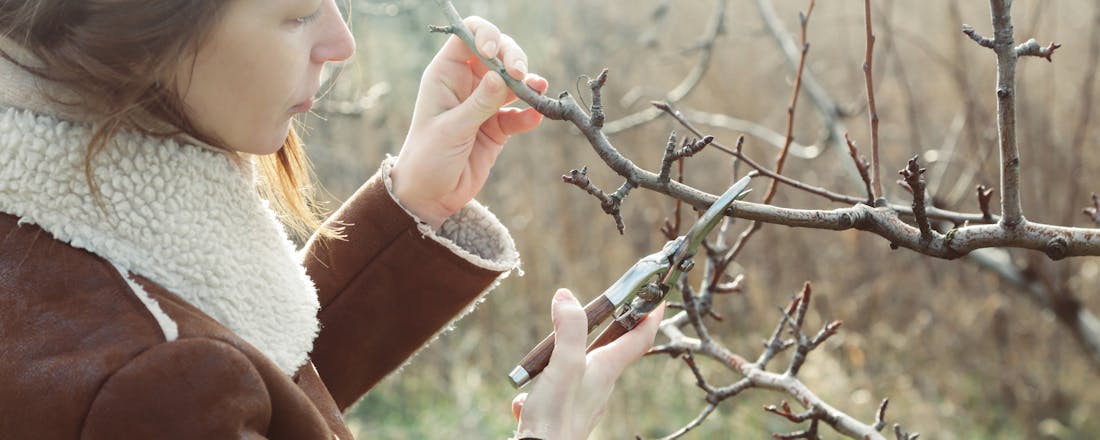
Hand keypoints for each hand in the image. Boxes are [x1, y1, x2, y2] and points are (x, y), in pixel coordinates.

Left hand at [391, 16, 548, 228]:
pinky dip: (529, 113)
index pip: (468, 37)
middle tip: (522, 75)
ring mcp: (483, 104)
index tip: (495, 54)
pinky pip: (518, 113)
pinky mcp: (497, 126)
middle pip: (498, 54)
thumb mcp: (451, 129)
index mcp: (445, 75)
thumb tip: (502, 76)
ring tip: (538, 89)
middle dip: (513, 58)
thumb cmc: (428, 159)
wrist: (430, 196)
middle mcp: (466, 84)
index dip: (486, 36)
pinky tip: (535, 117)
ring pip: (512, 81)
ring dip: (528, 83)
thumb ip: (478, 103)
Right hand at [512, 289, 664, 439]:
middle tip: (600, 309)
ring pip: (578, 370)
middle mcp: (600, 385)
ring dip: (562, 359)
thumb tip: (567, 296)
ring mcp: (584, 401)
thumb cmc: (556, 417)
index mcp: (606, 369)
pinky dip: (542, 390)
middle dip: (607, 328)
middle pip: (612, 350)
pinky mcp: (566, 413)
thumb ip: (569, 330)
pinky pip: (555, 392)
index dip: (651, 314)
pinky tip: (527, 400)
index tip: (659, 295)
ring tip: (542, 361)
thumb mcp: (563, 364)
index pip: (640, 338)